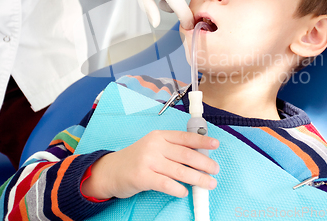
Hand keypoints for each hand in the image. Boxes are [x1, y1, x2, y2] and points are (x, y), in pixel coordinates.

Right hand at [81, 130, 219, 199]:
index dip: (202, 140)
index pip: (185, 137)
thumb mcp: (154, 147)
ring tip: (209, 183)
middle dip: (204, 163)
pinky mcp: (142, 177)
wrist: (111, 170)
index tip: (215, 144)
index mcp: (160, 136)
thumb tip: (199, 155)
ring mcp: (148, 161)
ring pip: (179, 170)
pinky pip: (166, 184)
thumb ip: (172, 149)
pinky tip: (185, 192)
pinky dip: (178, 189)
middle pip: (186, 155)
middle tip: (215, 169)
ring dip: (197, 178)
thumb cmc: (137, 159)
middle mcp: (155, 146)